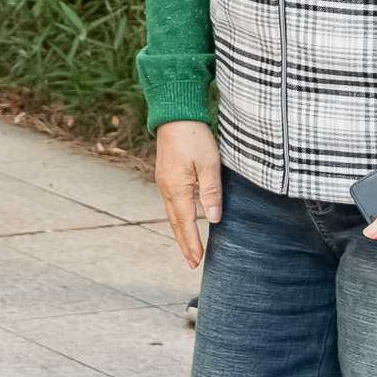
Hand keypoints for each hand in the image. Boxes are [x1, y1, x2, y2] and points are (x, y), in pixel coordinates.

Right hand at [155, 120, 221, 268]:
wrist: (174, 114)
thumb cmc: (194, 136)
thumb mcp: (209, 163)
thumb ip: (211, 192)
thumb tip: (213, 220)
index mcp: (177, 188)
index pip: (185, 223)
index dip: (192, 244)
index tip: (197, 261)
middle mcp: (167, 188)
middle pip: (175, 223)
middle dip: (184, 244)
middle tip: (192, 263)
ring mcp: (164, 181)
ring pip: (171, 214)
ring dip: (180, 232)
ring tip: (188, 248)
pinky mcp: (165, 174)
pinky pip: (171, 203)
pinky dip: (177, 218)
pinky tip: (182, 220)